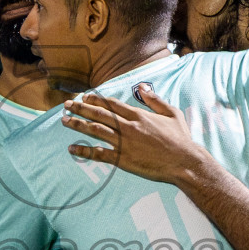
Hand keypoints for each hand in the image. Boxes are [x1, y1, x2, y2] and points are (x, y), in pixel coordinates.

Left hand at [63, 84, 207, 184]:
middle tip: (67, 104)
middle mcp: (128, 126)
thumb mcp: (172, 113)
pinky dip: (84, 151)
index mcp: (138, 115)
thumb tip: (142, 88)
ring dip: (78, 124)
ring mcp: (124, 143)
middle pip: (99, 114)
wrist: (183, 162)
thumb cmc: (180, 139)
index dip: (96, 99)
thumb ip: (155, 100)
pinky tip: (72, 149)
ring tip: (64, 120)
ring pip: (95, 130)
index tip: (84, 96)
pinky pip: (98, 154)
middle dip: (80, 108)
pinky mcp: (122, 159)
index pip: (111, 104)